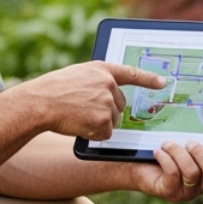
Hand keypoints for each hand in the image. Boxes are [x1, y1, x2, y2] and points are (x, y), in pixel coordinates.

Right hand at [27, 61, 165, 140]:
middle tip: (83, 109)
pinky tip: (79, 125)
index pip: (131, 73)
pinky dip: (94, 134)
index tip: (162, 83)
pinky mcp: (104, 121)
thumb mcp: (77, 75)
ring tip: (77, 115)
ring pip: (113, 120)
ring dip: (99, 122)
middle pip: (120, 104)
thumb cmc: (53, 90)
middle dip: (106, 110)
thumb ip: (96, 80)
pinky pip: (105, 133)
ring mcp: (107, 102)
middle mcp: (108, 84)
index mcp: (102, 69)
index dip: (148, 79)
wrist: (41, 102)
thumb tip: (109, 94)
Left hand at [134, 142, 202, 202]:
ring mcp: (186, 192)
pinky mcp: (169, 192)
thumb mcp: (183, 144)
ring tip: (167, 145)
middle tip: (189, 143)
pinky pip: (173, 175)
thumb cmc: (163, 151)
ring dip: (179, 153)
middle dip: (201, 153)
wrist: (135, 165)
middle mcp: (202, 185)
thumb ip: (198, 141)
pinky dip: (166, 158)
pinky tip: (158, 152)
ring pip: (192, 173)